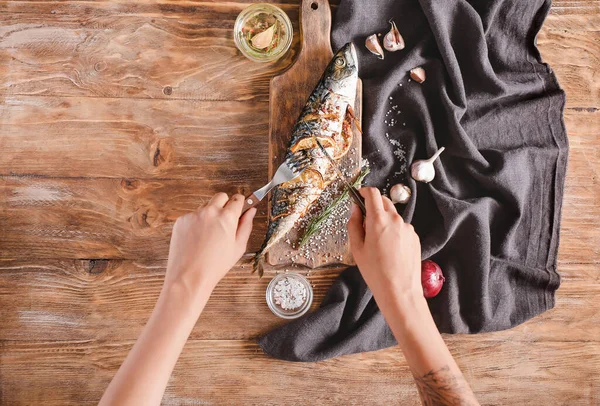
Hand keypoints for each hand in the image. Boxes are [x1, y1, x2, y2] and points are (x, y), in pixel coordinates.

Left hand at [164, 193, 255, 300]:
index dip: (239, 203)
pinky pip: (192, 216)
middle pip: (220, 197)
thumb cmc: (215, 265)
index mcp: (227, 217)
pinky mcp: (181, 220)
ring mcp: (193, 215)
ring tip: (209, 236)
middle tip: (225, 221)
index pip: (237, 198)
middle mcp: (210, 212)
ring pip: (205, 207)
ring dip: (209, 214)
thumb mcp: (238, 247)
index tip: (239, 208)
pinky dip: (196, 223)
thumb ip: (246, 225)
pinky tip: (197, 239)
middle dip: (225, 204)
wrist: (189, 276)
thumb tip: (251, 211)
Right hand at [347, 187, 421, 304]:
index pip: (372, 194)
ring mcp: (407, 228)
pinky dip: (394, 231)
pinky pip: (401, 227)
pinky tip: (390, 249)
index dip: (364, 191)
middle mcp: (395, 219)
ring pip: (393, 216)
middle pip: (384, 201)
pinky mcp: (414, 237)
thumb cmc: (375, 271)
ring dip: (384, 220)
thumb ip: (354, 224)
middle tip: (365, 221)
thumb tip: (355, 210)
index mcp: (378, 220)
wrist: (399, 290)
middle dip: (374, 205)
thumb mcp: (357, 248)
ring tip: (378, 242)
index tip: (359, 195)